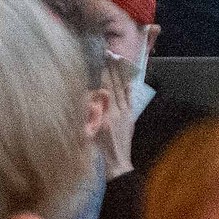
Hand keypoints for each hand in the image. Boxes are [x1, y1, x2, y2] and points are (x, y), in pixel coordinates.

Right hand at [96, 57, 135, 177]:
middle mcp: (117, 111)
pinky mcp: (130, 118)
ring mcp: (125, 114)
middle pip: (113, 84)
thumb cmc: (97, 152)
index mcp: (105, 114)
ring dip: (119, 73)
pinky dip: (128, 87)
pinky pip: (130, 99)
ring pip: (122, 89)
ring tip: (115, 59)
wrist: (116, 167)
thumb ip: (90, 112)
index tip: (98, 58)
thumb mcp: (88, 132)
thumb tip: (91, 92)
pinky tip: (127, 78)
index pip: (103, 87)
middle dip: (110, 67)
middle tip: (107, 51)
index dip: (102, 71)